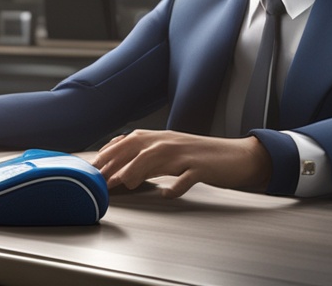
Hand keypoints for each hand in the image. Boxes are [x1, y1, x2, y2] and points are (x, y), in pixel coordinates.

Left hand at [92, 130, 271, 197]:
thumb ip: (147, 156)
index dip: (109, 153)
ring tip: (125, 183)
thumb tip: (119, 166)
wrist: (238, 156)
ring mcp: (186, 154)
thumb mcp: (171, 152)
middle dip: (116, 161)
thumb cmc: (200, 157)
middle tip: (101, 178)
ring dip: (138, 169)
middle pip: (137, 147)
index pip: (127, 141)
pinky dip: (176, 186)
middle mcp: (170, 142)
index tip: (93, 166)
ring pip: (157, 158)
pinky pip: (186, 177)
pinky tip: (166, 194)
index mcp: (160, 138)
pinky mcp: (202, 168)